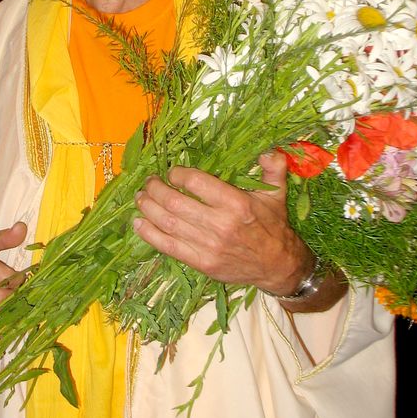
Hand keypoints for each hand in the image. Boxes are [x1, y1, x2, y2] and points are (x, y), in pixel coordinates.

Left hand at [133, 150, 311, 293]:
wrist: (278, 267)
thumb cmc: (273, 226)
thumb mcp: (276, 195)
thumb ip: (273, 169)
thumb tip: (268, 151)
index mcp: (237, 204)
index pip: (197, 183)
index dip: (178, 174)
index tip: (172, 171)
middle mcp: (220, 225)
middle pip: (176, 203)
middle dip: (156, 189)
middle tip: (150, 182)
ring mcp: (209, 246)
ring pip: (168, 223)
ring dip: (148, 208)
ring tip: (140, 197)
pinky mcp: (202, 263)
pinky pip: (169, 247)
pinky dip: (149, 234)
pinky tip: (138, 223)